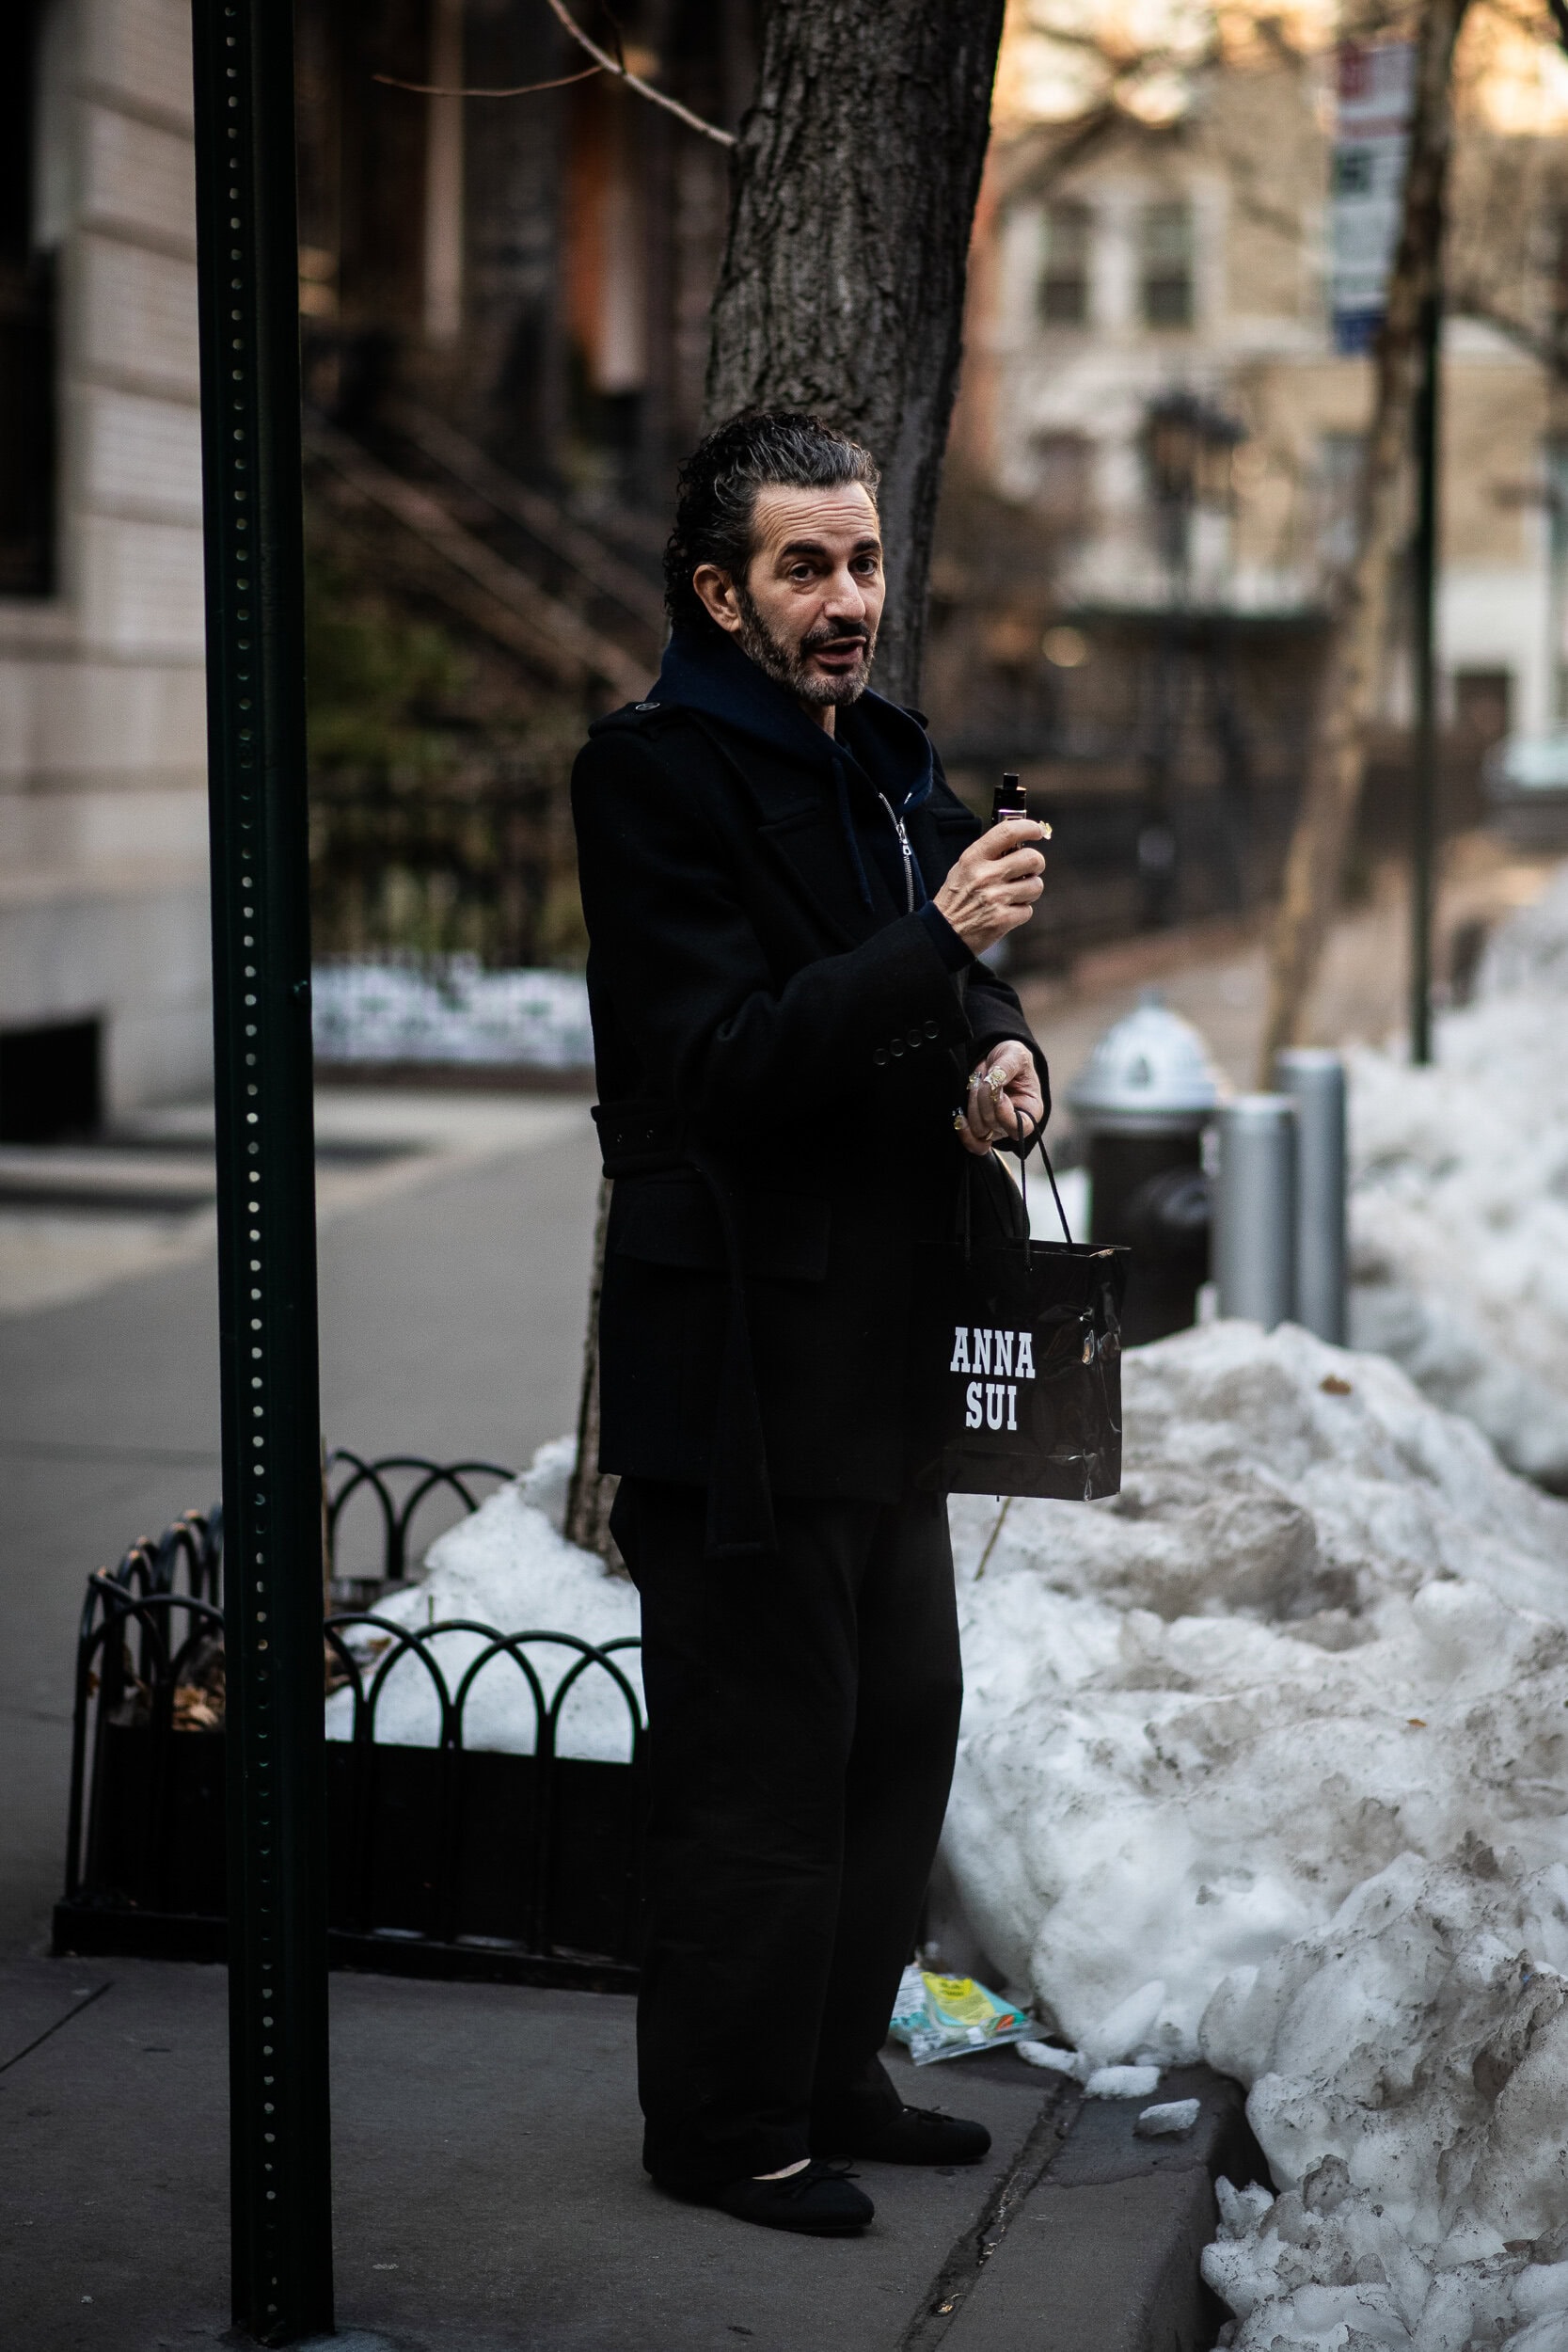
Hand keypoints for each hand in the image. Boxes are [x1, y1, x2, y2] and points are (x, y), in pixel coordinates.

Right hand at [933, 819, 1046, 953]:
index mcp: (974, 858)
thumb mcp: (963, 868)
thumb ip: (988, 854)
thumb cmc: (956, 899)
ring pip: (1036, 886)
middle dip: (1036, 864)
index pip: (1008, 832)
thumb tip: (1019, 841)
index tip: (1037, 831)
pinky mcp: (1003, 919)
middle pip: (1032, 859)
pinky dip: (1020, 912)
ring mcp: (995, 898)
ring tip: (1013, 895)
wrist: (943, 934)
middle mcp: (985, 875)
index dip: (1029, 827)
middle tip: (1029, 870)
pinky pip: (1028, 910)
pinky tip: (1006, 912)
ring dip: (1029, 891)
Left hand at [956, 1041, 1044, 1157]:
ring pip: (979, 1131)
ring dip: (972, 1107)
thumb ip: (1006, 1068)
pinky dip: (964, 1132)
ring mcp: (997, 1129)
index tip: (996, 1090)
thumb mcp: (1014, 1054)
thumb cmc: (1012, 1058)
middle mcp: (1015, 1124)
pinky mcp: (981, 1129)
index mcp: (1031, 1110)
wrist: (995, 1059)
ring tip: (975, 1085)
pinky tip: (959, 1116)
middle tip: (983, 1078)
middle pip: (994, 1125)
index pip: (1020, 1126)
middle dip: (983, 1100)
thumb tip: (993, 1083)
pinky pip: (973, 1143)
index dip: (1004, 1112)